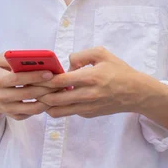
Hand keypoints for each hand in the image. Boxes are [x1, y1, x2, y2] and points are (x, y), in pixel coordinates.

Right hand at [0, 53, 58, 120]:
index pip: (18, 78)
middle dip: (45, 87)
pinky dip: (44, 107)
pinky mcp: (14, 116)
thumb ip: (13, 56)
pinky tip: (51, 98)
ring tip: (59, 91)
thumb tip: (32, 58)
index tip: (50, 72)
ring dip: (48, 100)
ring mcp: (7, 109)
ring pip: (32, 107)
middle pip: (27, 93)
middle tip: (60, 82)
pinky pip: (32, 114)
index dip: (34, 76)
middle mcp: (0, 96)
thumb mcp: (0, 61)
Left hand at [35, 47, 167, 128]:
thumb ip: (80, 55)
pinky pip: (68, 112)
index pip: (60, 81)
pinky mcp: (89, 114)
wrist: (136, 93)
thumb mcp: (101, 53)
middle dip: (40, 94)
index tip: (35, 76)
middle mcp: (88, 95)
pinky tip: (55, 98)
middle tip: (31, 87)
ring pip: (58, 111)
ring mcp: (88, 107)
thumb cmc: (118, 70)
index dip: (45, 80)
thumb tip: (66, 66)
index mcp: (91, 77)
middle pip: (55, 99)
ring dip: (46, 104)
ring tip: (40, 94)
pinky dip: (58, 107)